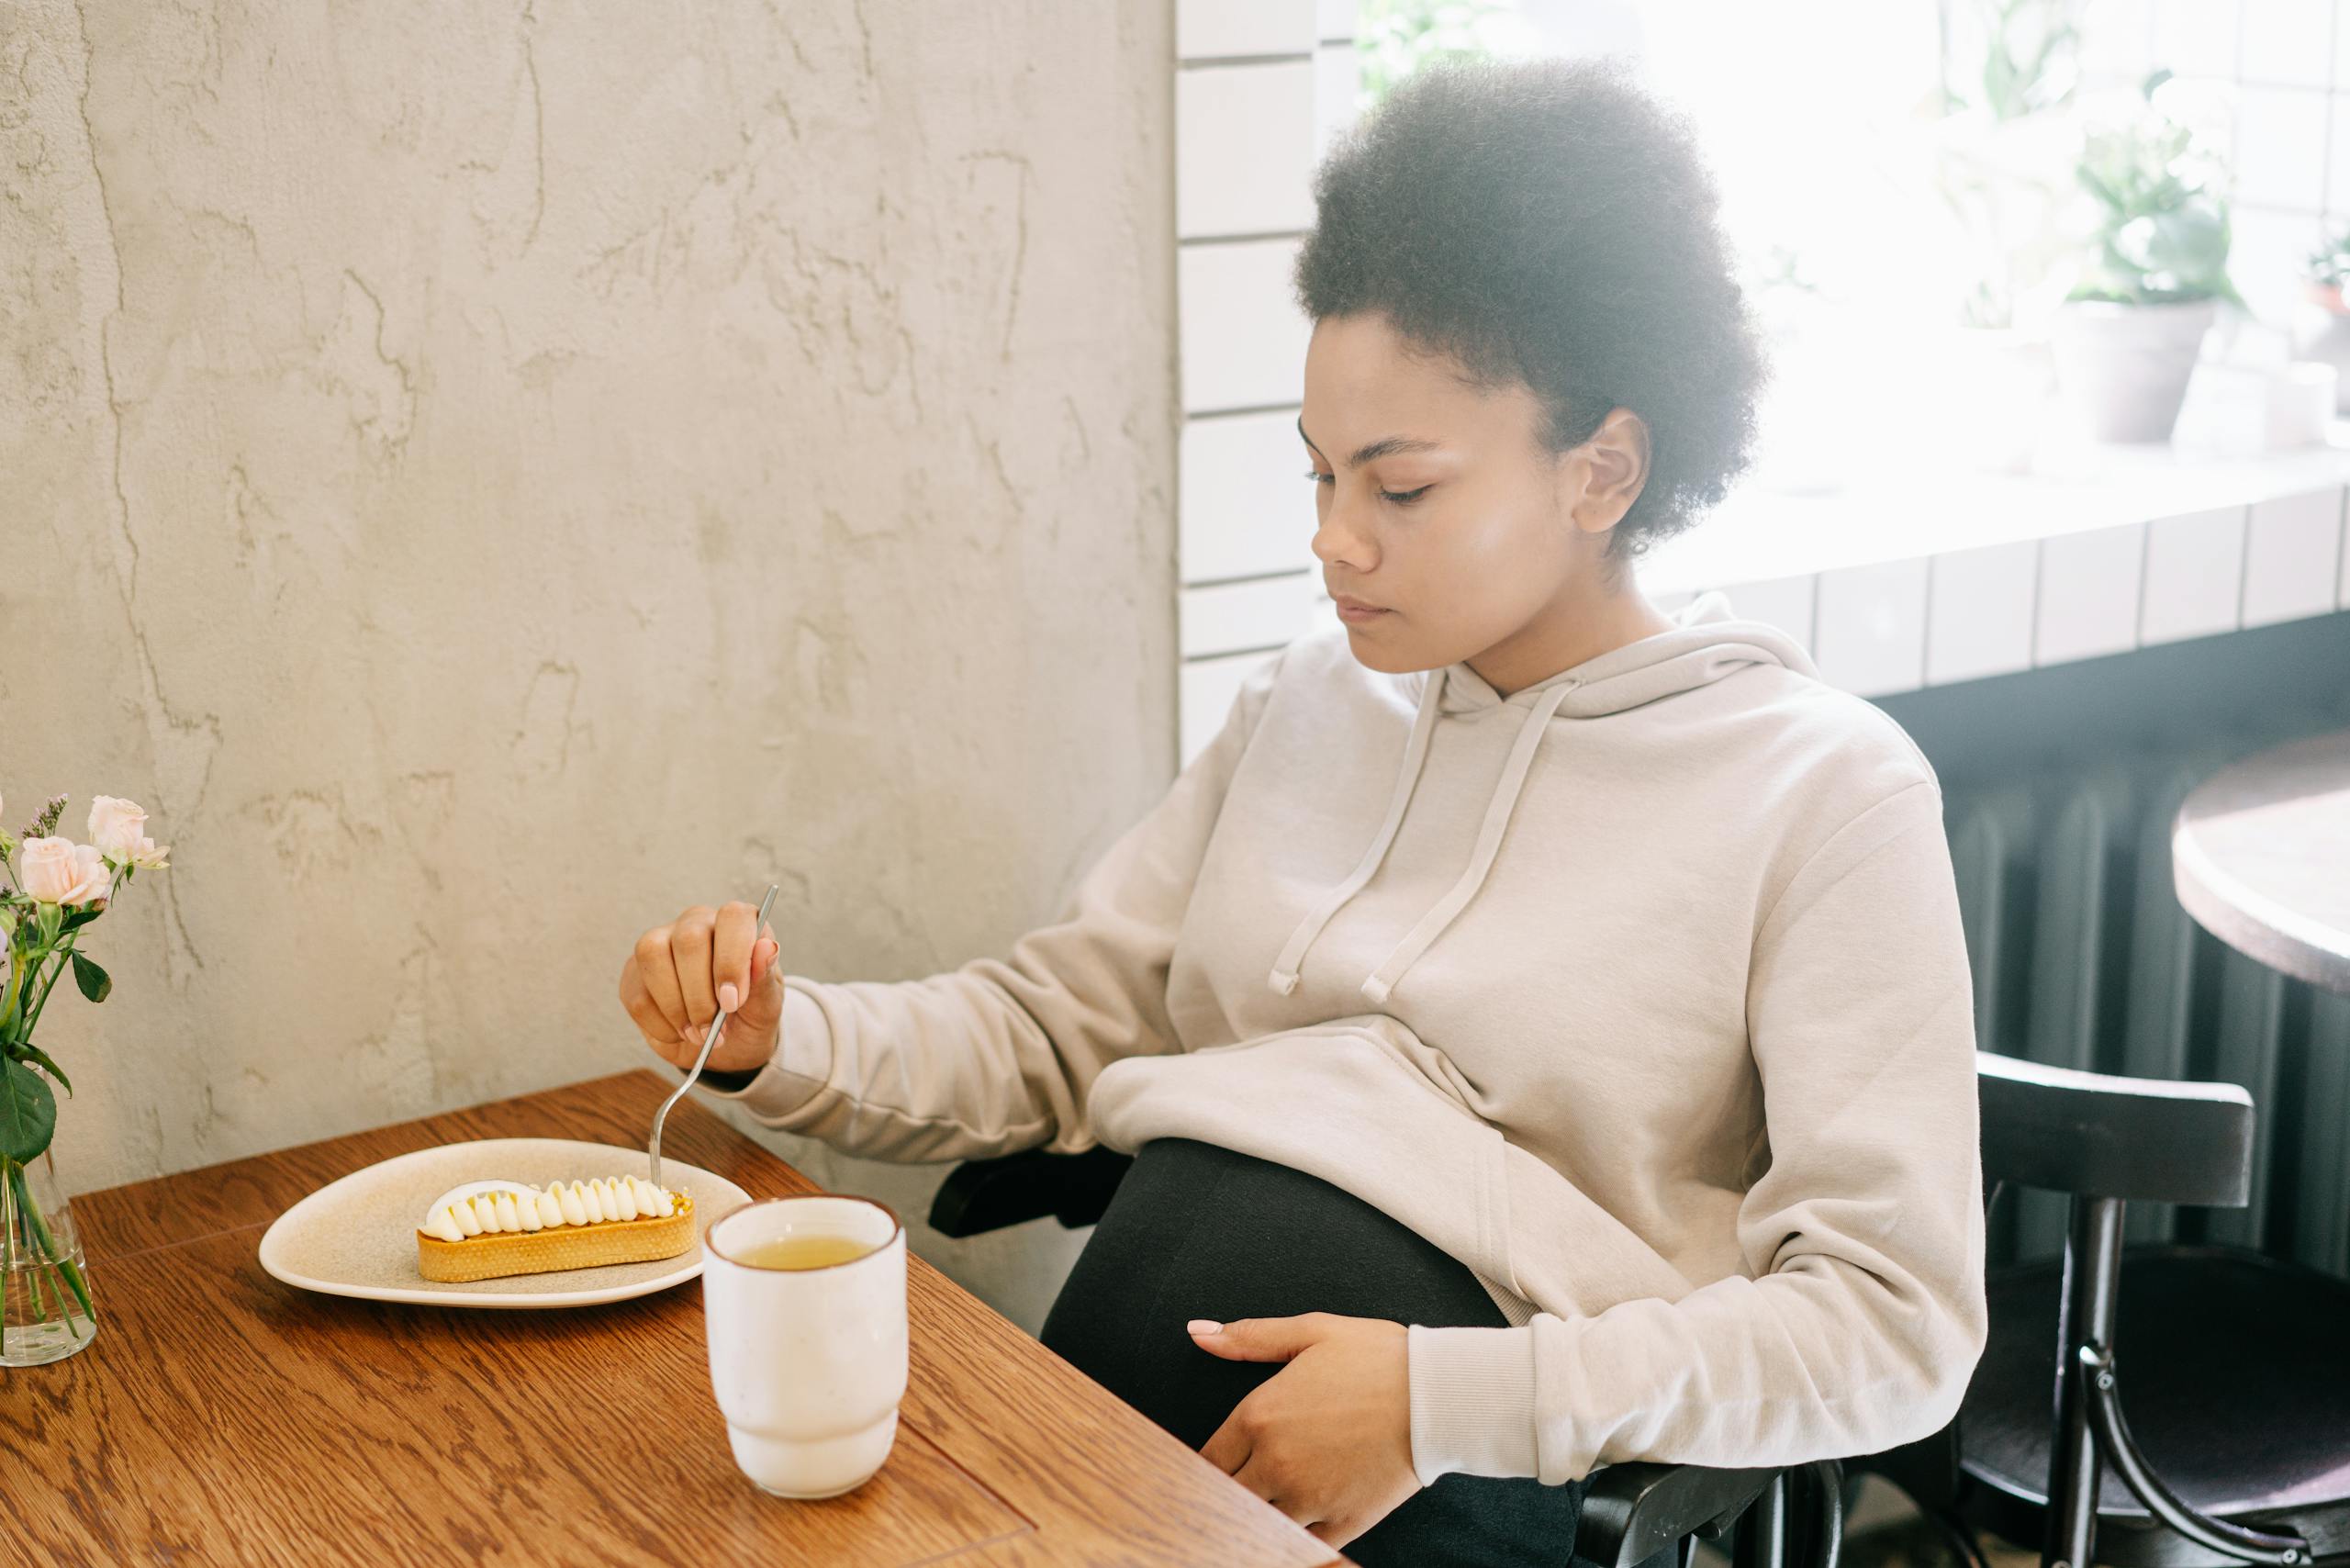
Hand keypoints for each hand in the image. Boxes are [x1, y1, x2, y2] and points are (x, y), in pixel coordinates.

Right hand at [618, 901, 783, 1073]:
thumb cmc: (750, 1015)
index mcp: (737, 924)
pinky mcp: (634, 972)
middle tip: (712, 1029)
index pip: (733, 916)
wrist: (727, 1046)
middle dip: (700, 994)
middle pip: (689, 939)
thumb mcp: (767, 1004)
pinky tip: (679, 1033)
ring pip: (653, 956)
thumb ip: (765, 977)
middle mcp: (697, 924)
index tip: (732, 1002)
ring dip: (675, 1007)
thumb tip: (767, 948)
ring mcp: (661, 943)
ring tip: (697, 1034)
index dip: (731, 959)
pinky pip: (637, 993)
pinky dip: (659, 1024)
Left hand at [1190, 1312, 1419, 1548]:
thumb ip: (1250, 1337)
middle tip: (1242, 1482)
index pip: (1207, 1458)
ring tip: (1272, 1499)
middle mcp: (1275, 1463)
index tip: (1218, 1463)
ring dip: (1260, 1513)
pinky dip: (1296, 1536)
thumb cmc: (1377, 1358)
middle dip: (1229, 1489)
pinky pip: (1303, 1544)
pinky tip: (1302, 1518)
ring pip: (1260, 1523)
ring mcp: (1308, 1498)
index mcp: (1259, 1417)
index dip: (1208, 1463)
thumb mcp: (1311, 1332)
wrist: (1438, 1395)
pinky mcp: (1343, 1521)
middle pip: (1227, 1495)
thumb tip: (1198, 1333)